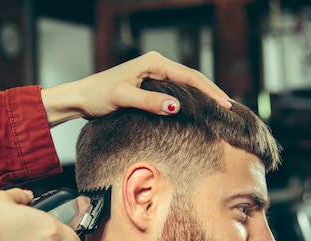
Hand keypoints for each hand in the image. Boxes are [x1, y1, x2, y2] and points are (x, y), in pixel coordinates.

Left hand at [41, 51, 231, 126]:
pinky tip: (198, 109)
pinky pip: (175, 91)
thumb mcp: (124, 98)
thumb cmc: (98, 96)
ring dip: (202, 96)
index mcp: (153, 62)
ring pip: (185, 85)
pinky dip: (189, 99)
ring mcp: (153, 75)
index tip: (224, 104)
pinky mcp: (149, 86)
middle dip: (211, 92)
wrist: (81, 99)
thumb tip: (176, 106)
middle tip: (229, 108)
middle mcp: (156, 65)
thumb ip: (149, 102)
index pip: (189, 76)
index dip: (209, 91)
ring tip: (220, 108)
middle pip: (191, 78)